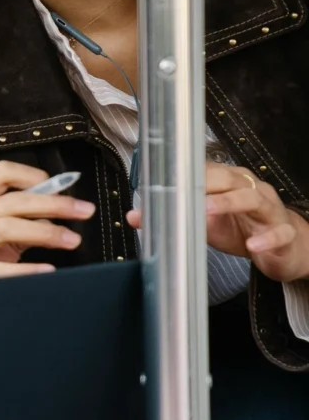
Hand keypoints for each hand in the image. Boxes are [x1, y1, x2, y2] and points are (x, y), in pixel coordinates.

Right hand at [0, 160, 93, 285]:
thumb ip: (15, 220)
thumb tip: (58, 209)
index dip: (34, 175)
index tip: (60, 186)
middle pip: (11, 201)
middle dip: (54, 203)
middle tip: (85, 210)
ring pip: (5, 227)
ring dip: (46, 231)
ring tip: (73, 240)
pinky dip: (28, 269)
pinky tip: (49, 271)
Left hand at [126, 163, 308, 283]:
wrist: (285, 248)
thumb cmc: (242, 229)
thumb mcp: (206, 224)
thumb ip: (174, 217)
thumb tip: (135, 216)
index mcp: (231, 183)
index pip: (207, 171)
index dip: (186, 174)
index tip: (164, 178)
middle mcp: (252, 190)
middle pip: (230, 179)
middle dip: (204, 184)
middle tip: (180, 194)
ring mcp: (271, 210)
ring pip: (253, 199)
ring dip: (229, 203)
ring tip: (206, 210)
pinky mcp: (285, 233)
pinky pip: (279, 233)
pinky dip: (266, 239)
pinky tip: (252, 245)